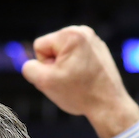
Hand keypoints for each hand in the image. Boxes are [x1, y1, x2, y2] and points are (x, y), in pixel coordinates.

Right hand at [20, 26, 138, 137]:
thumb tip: (33, 64)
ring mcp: (94, 41)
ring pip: (64, 54)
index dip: (44, 65)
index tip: (61, 76)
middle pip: (52, 49)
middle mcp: (84, 32)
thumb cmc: (79, 94)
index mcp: (71, 34)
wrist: (109, 106)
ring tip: (79, 81)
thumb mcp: (43, 82)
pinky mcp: (100, 51)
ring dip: (65, 68)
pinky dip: (78, 69)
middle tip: (70, 80)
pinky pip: (77, 58)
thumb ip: (29, 68)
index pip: (40, 46)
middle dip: (55, 66)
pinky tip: (86, 80)